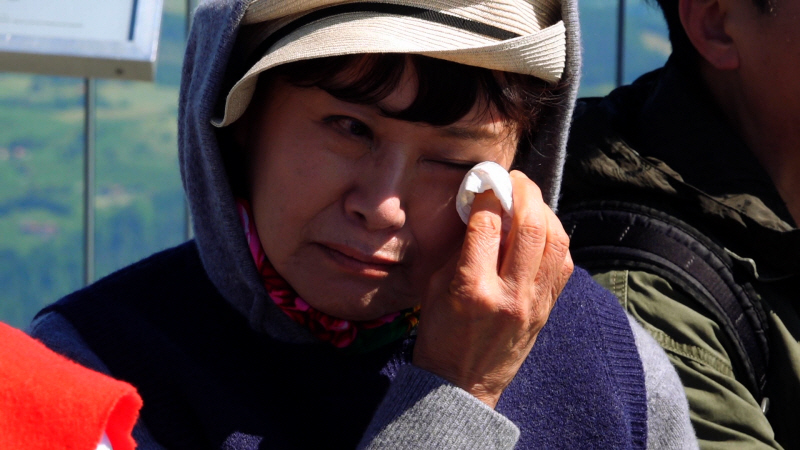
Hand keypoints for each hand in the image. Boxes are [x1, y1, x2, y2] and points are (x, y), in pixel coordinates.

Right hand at [412, 170, 573, 407]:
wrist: (461, 385)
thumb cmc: (439, 335)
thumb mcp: (435, 287)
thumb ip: (460, 247)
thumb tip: (484, 208)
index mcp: (471, 289)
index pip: (488, 225)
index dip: (488, 195)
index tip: (485, 182)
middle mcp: (509, 295)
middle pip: (531, 227)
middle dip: (524, 192)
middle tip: (514, 180)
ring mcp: (533, 304)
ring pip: (555, 241)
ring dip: (545, 211)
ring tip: (530, 200)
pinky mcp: (547, 310)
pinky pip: (564, 263)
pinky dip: (556, 238)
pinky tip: (542, 229)